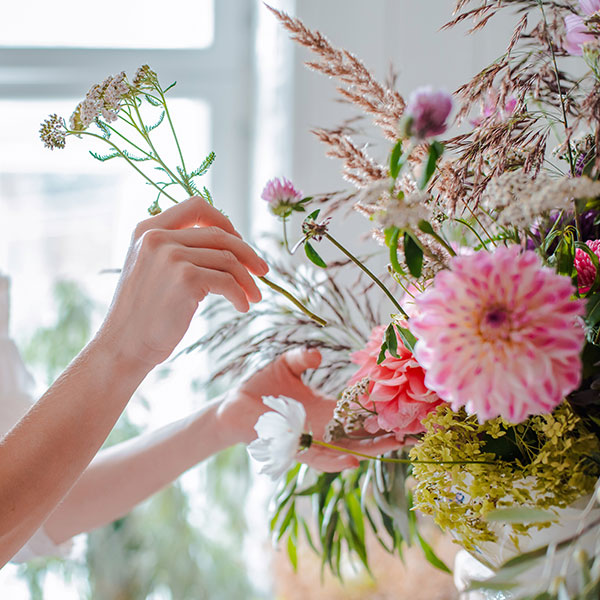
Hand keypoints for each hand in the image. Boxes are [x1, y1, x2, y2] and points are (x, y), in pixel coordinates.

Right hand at [97, 196, 268, 369]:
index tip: (239, 242)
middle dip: (247, 253)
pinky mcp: (186, 278)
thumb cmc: (143, 312)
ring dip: (247, 279)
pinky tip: (242, 306)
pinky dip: (240, 294)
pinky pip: (227, 281)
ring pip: (228, 259)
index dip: (224, 221)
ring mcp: (171, 256)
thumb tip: (225, 241)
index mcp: (147, 229)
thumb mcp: (150, 267)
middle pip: (220, 234)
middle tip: (262, 271)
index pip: (196, 206)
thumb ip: (175, 248)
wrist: (124, 345)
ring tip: (254, 296)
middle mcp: (157, 237)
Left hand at [218, 348, 401, 470]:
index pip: (359, 410)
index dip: (380, 408)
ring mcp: (311, 440)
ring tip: (394, 444)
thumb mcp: (286, 365)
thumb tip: (319, 354)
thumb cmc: (261, 387)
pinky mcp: (295, 450)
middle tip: (413, 430)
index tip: (404, 404)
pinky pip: (319, 459)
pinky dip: (336, 461)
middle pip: (361, 433)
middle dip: (386, 434)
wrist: (234, 405)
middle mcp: (323, 427)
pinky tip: (354, 459)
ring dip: (370, 448)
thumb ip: (303, 358)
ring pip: (347, 449)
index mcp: (325, 408)